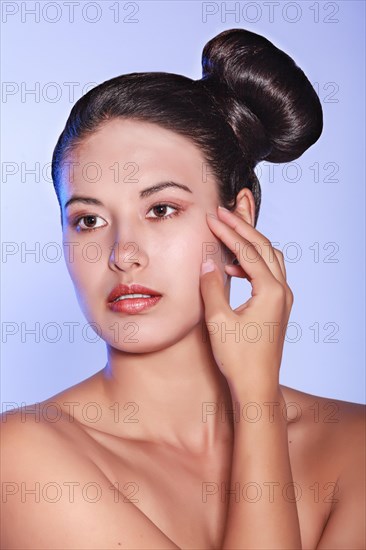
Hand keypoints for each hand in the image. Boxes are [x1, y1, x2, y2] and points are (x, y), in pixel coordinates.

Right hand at [199, 206, 293, 393]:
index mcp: (270, 291)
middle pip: (264, 247)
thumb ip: (211, 287)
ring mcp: (283, 299)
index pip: (248, 251)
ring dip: (249, 245)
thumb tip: (207, 263)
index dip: (228, 232)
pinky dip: (252, 264)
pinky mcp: (278, 307)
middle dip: (242, 229)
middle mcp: (282, 291)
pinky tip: (233, 271)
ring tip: (226, 237)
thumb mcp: (218, 320)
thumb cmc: (239, 359)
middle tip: (221, 215)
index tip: (212, 218)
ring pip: (270, 259)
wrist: (257, 386)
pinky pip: (268, 274)